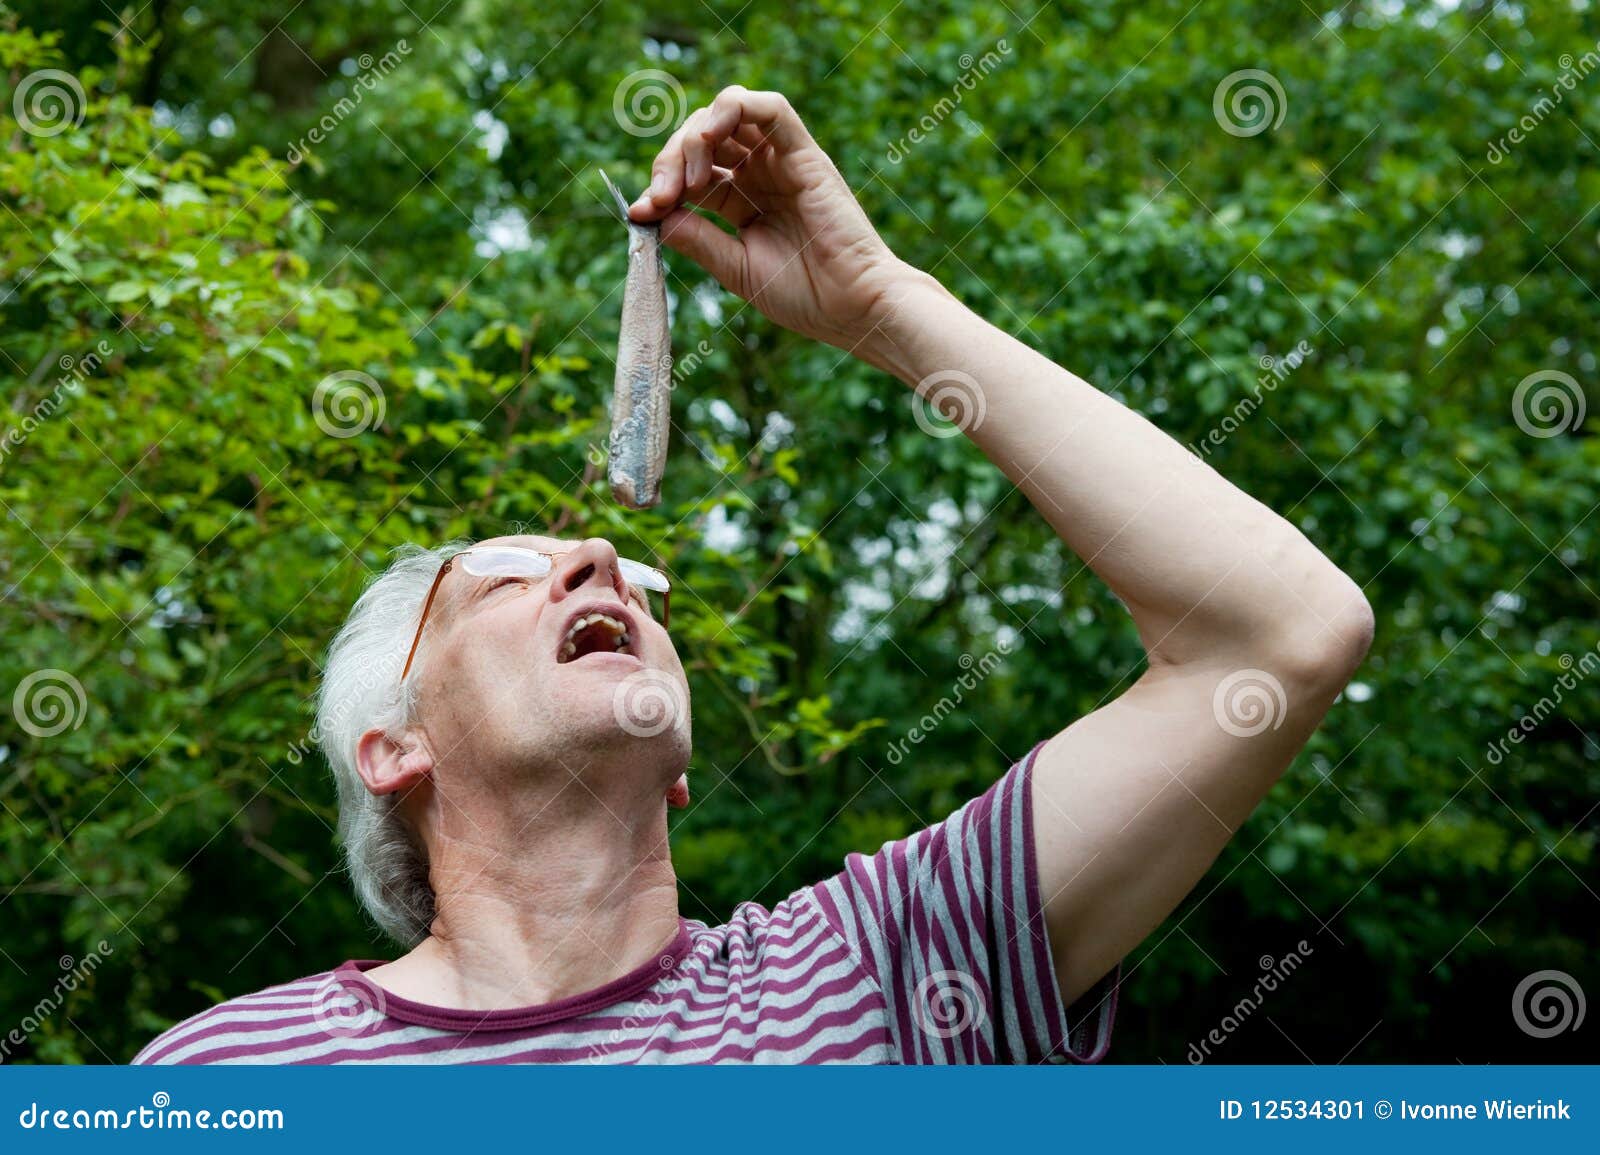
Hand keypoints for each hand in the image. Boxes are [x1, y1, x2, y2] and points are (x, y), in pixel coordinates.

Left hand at [629, 86, 911, 354]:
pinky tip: (710, 134)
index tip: (639, 213)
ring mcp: (782, 161)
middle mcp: (761, 175)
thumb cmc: (806, 296)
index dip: (660, 186)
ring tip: (690, 177)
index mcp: (744, 202)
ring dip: (696, 135)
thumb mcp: (737, 268)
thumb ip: (697, 238)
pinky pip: (770, 109)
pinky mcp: (805, 154)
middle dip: (670, 161)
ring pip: (729, 115)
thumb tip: (651, 214)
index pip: (692, 174)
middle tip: (660, 198)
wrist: (853, 308)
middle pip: (703, 140)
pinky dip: (735, 107)